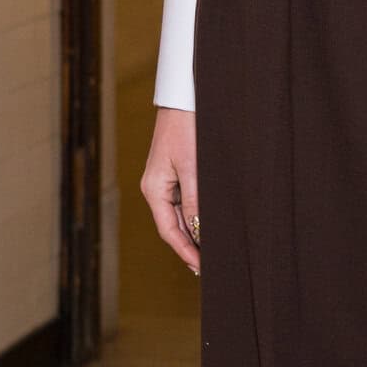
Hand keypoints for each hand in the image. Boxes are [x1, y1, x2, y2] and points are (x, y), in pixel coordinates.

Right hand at [142, 105, 199, 274]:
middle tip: (210, 267)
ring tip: (212, 253)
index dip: (185, 252)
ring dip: (194, 234)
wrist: (185, 98)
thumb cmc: (187, 129)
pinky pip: (185, 203)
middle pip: (172, 227)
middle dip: (190, 247)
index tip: (202, 268)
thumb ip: (195, 201)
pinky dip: (196, 217)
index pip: (169, 231)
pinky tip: (209, 227)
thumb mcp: (193, 167)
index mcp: (154, 189)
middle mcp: (156, 189)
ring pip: (179, 217)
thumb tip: (199, 232)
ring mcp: (165, 182)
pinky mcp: (177, 173)